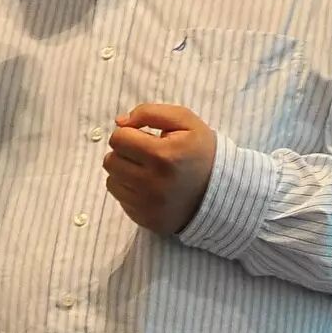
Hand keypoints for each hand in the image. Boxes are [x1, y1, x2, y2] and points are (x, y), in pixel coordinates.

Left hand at [103, 104, 216, 234]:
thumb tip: (119, 123)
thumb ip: (149, 112)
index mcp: (163, 155)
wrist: (221, 191)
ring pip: (112, 180)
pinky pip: (120, 199)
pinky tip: (149, 186)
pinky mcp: (145, 219)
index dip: (129, 133)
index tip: (144, 137)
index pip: (119, 138)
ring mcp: (148, 205)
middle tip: (145, 154)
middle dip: (125, 153)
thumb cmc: (201, 151)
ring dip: (124, 171)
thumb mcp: (184, 120)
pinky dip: (130, 190)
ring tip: (146, 170)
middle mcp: (153, 183)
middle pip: (110, 161)